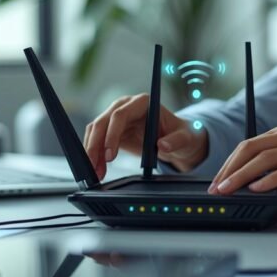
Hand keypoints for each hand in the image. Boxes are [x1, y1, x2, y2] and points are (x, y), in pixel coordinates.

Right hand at [83, 94, 207, 179]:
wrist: (175, 138)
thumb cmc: (180, 133)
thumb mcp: (184, 137)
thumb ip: (176, 141)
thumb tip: (163, 145)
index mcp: (142, 103)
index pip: (120, 115)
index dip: (112, 134)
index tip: (110, 155)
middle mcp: (126, 106)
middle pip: (102, 123)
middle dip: (95, 146)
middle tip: (95, 167)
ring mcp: (116, 117)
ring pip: (96, 132)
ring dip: (92, 153)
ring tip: (95, 173)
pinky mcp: (112, 130)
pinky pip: (97, 141)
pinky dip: (95, 155)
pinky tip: (97, 169)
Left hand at [207, 127, 276, 198]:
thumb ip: (276, 170)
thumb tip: (250, 185)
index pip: (247, 146)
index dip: (228, 164)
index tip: (216, 182)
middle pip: (250, 149)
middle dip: (229, 169)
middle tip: (217, 188)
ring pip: (264, 158)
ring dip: (242, 175)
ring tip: (229, 189)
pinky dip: (269, 179)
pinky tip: (257, 188)